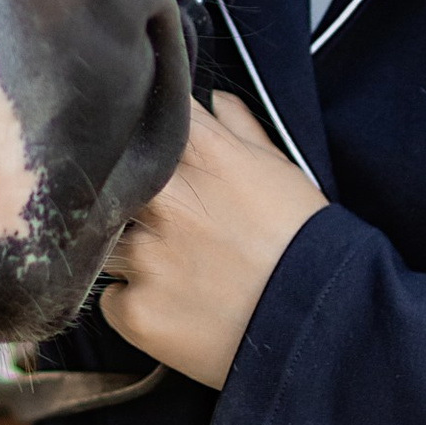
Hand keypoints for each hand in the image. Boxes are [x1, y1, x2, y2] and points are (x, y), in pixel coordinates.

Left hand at [97, 93, 326, 391]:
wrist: (320, 325)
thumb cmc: (303, 242)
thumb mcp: (280, 172)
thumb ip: (239, 129)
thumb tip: (214, 99)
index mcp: (199, 153)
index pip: (144, 116)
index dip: (144, 133)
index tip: (151, 149)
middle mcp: (164, 199)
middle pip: (110, 181)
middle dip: (129, 198)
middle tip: (168, 224)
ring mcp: (146, 257)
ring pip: (105, 244)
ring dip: (132, 255)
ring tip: (179, 273)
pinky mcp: (136, 311)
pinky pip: (114, 300)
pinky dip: (136, 303)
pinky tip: (176, 308)